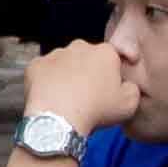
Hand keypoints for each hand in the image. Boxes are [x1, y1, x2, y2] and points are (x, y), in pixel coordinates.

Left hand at [19, 34, 140, 138]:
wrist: (60, 119)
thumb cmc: (96, 110)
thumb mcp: (129, 103)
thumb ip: (132, 88)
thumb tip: (126, 85)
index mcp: (104, 53)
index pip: (111, 59)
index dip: (110, 76)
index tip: (106, 92)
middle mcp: (79, 47)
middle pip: (86, 58)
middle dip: (87, 73)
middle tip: (86, 97)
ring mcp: (55, 54)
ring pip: (63, 64)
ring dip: (65, 76)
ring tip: (66, 100)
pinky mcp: (35, 65)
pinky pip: (43, 72)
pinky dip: (45, 82)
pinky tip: (49, 98)